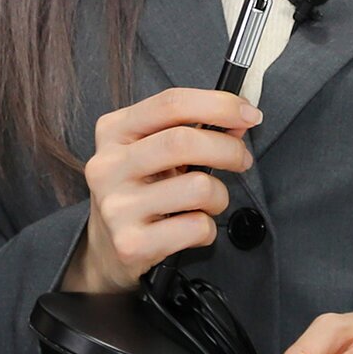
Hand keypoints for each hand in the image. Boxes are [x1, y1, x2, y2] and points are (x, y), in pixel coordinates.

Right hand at [67, 87, 261, 292]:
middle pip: (183, 142)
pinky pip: (196, 226)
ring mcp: (116, 206)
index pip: (171, 103)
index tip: (249, 114)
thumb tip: (240, 118)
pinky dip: (207, 229)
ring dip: (219, 196)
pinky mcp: (130, 243)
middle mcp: (108, 166)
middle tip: (242, 160)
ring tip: (207, 203)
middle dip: (228, 149)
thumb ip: (191, 129)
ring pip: (198, 187)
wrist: (103, 250)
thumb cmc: (138, 192)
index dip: (218, 104)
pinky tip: (191, 228)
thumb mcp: (153, 150)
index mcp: (113, 132)